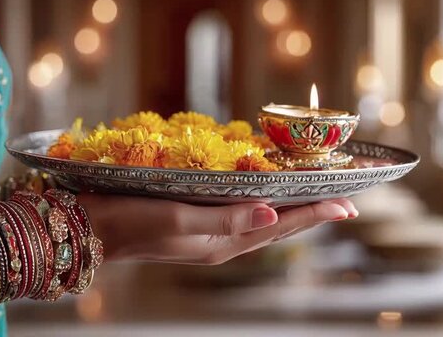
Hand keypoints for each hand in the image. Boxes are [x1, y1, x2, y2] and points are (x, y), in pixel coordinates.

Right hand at [78, 194, 357, 264]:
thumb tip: (271, 212)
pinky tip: (269, 201)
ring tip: (318, 202)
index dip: (315, 213)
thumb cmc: (131, 219)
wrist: (94, 229)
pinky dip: (266, 210)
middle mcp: (223, 243)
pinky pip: (245, 221)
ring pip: (265, 225)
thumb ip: (226, 219)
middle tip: (345, 201)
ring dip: (294, 213)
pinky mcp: (198, 228)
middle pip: (279, 228)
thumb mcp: (178, 219)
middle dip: (314, 215)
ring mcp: (211, 238)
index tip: (348, 203)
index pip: (280, 226)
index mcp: (222, 243)